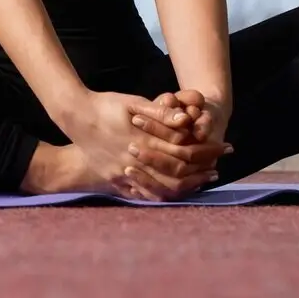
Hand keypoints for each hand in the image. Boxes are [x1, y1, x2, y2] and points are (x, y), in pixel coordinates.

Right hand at [56, 91, 227, 201]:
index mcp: (142, 140)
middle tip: (219, 169)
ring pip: (162, 189)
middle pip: (177, 174)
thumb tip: (186, 120)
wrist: (74, 117)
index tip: (224, 147)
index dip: (207, 150)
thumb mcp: (132, 102)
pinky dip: (162, 195)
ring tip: (203, 181)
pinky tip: (175, 192)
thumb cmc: (105, 105)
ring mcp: (123, 174)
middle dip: (202, 171)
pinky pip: (142, 195)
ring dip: (186, 186)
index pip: (184, 151)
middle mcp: (134, 161)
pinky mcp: (114, 181)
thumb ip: (159, 112)